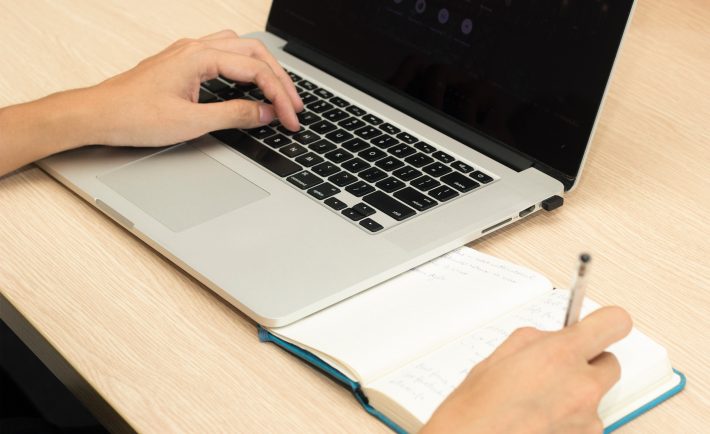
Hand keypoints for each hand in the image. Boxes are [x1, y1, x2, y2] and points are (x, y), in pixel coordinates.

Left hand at [0, 30, 301, 175]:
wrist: (97, 115)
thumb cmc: (133, 116)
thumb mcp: (191, 122)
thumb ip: (234, 115)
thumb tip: (264, 112)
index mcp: (200, 57)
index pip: (255, 71)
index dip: (279, 96)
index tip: (290, 119)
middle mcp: (195, 48)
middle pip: (254, 53)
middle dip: (279, 80)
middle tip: (294, 106)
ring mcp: (188, 53)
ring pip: (240, 48)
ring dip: (263, 69)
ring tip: (278, 92)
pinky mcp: (182, 63)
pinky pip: (224, 54)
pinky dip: (244, 68)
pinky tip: (248, 84)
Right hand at [421, 306, 632, 433]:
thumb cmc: (477, 409)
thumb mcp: (501, 356)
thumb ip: (539, 341)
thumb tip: (555, 338)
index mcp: (561, 354)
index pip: (614, 323)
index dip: (607, 323)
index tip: (601, 327)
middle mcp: (582, 386)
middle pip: (610, 364)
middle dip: (587, 364)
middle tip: (558, 371)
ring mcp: (588, 419)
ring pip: (595, 397)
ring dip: (575, 397)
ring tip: (538, 404)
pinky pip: (585, 423)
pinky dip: (568, 421)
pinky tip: (539, 421)